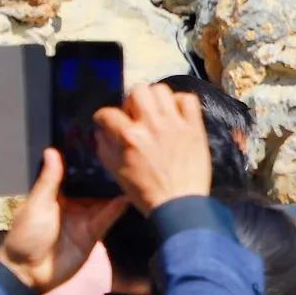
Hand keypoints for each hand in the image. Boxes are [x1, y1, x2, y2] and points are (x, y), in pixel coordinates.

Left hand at [0, 150, 126, 294]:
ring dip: (115, 187)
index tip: (99, 140)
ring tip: (132, 169)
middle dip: (105, 172)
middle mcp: (72, 203)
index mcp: (54, 194)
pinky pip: (108, 217)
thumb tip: (52, 150)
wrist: (29, 273)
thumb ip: (49, 180)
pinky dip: (118, 207)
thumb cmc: (26, 235)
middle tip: (124, 152)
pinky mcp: (94, 233)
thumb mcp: (37, 204)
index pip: (72, 172)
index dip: (84, 159)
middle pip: (92, 184)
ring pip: (103, 199)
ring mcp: (84, 218)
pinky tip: (130, 194)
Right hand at [94, 82, 213, 214]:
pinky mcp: (194, 127)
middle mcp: (151, 125)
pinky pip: (188, 99)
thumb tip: (101, 130)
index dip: (104, 118)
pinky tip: (176, 116)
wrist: (180, 204)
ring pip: (161, 90)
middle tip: (136, 115)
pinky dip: (181, 103)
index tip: (109, 122)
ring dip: (156, 99)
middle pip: (138, 90)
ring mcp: (175, 124)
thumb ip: (105, 147)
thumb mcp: (116, 171)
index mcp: (129, 137)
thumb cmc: (146, 192)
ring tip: (157, 114)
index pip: (107, 112)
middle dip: (132, 101)